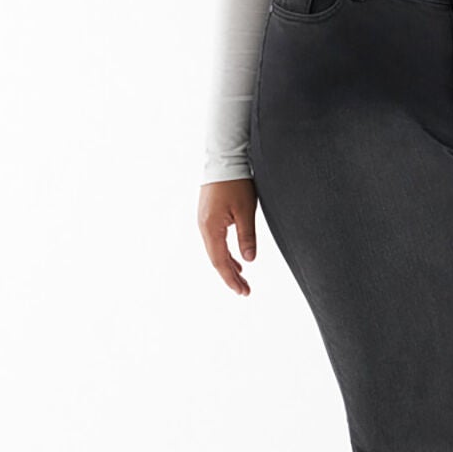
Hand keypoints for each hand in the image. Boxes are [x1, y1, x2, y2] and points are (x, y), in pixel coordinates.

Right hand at [198, 178, 258, 295]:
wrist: (224, 159)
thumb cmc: (236, 183)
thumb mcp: (246, 211)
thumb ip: (247, 237)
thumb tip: (249, 261)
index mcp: (211, 228)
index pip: (220, 262)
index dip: (231, 279)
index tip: (243, 292)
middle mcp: (204, 227)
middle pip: (216, 259)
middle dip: (230, 276)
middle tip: (245, 290)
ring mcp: (204, 221)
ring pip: (216, 251)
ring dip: (228, 265)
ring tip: (242, 279)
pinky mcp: (208, 216)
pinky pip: (216, 241)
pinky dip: (225, 253)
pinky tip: (236, 260)